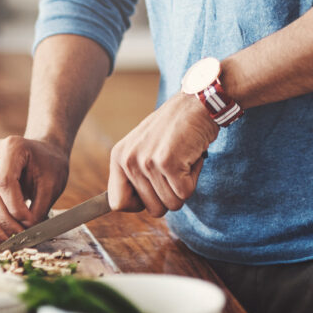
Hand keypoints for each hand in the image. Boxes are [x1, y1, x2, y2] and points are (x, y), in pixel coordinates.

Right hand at [0, 135, 68, 241]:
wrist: (45, 154)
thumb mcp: (52, 184)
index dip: (14, 207)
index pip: (5, 182)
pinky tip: (5, 233)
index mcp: (12, 146)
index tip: (29, 222)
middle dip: (5, 219)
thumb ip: (39, 208)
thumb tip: (27, 232)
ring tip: (13, 239)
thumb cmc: (51, 165)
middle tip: (21, 236)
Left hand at [107, 92, 218, 216]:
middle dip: (170, 193)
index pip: (117, 203)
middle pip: (152, 209)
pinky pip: (185, 193)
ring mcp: (147, 162)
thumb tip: (132, 205)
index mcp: (119, 156)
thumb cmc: (174, 128)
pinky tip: (190, 157)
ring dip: (183, 185)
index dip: (139, 204)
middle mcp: (129, 159)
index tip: (153, 191)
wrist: (196, 103)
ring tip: (182, 159)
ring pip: (171, 204)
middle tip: (174, 166)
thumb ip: (135, 174)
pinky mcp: (168, 163)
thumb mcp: (143, 147)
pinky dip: (194, 178)